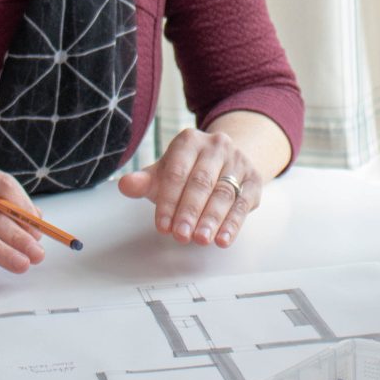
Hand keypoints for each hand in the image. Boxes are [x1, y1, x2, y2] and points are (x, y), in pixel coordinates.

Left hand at [117, 127, 260, 246]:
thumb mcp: (164, 173)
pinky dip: (233, 224)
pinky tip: (223, 239)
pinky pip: (243, 203)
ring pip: (223, 193)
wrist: (225, 162)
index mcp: (189, 140)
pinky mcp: (254, 179)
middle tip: (180, 236)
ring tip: (201, 240)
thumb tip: (126, 185)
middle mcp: (216, 145)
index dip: (168, 200)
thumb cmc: (187, 171)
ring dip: (211, 219)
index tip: (162, 225)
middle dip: (190, 212)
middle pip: (201, 182)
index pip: (177, 172)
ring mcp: (238, 160)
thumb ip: (145, 181)